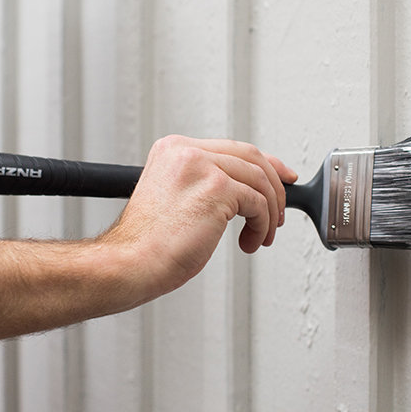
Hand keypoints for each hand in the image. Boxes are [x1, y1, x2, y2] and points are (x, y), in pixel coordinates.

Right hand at [104, 135, 296, 302]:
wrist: (130, 263)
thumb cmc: (149, 244)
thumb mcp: (177, 201)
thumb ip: (204, 185)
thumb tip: (244, 190)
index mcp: (173, 149)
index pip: (231, 148)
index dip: (263, 163)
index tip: (281, 177)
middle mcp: (186, 151)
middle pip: (250, 157)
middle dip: (275, 185)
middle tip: (280, 212)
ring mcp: (201, 167)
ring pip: (259, 180)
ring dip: (269, 212)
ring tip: (260, 235)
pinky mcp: (217, 188)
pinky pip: (258, 202)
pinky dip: (262, 224)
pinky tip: (251, 241)